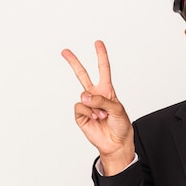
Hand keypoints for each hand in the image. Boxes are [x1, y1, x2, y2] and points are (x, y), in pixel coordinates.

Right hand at [62, 40, 134, 174]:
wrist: (116, 143)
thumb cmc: (121, 125)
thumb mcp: (118, 109)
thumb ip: (102, 100)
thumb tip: (84, 96)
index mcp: (107, 90)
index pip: (103, 70)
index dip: (101, 56)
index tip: (98, 43)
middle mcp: (95, 95)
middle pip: (82, 75)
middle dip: (74, 62)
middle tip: (64, 51)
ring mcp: (87, 105)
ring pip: (83, 95)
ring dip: (95, 106)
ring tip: (103, 115)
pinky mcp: (80, 115)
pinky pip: (81, 107)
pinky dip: (89, 113)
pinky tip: (96, 119)